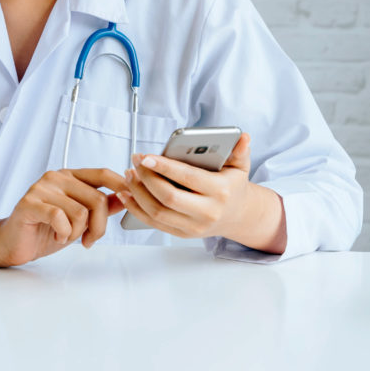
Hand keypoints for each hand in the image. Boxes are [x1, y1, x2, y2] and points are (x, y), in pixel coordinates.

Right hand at [0, 168, 127, 266]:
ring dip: (78, 233)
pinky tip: (56, 235)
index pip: (103, 174)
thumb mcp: (78, 219)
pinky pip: (60, 218)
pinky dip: (63, 233)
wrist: (12, 243)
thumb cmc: (44, 230)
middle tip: (88, 241)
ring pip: (81, 212)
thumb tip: (124, 198)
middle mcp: (57, 177)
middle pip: (97, 199)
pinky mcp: (30, 203)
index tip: (132, 199)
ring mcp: (42, 188)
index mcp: (70, 177)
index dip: (122, 185)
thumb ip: (99, 206)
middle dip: (98, 227)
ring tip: (65, 237)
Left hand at [118, 132, 253, 238]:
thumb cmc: (233, 185)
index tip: (145, 156)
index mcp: (220, 192)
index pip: (187, 178)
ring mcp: (194, 227)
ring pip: (158, 212)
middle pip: (168, 197)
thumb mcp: (240, 167)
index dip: (164, 167)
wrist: (238, 215)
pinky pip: (154, 223)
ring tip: (129, 174)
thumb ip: (239, 151)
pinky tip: (127, 194)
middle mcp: (207, 212)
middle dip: (146, 178)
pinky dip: (137, 209)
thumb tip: (242, 136)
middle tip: (134, 161)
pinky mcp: (183, 234)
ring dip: (138, 193)